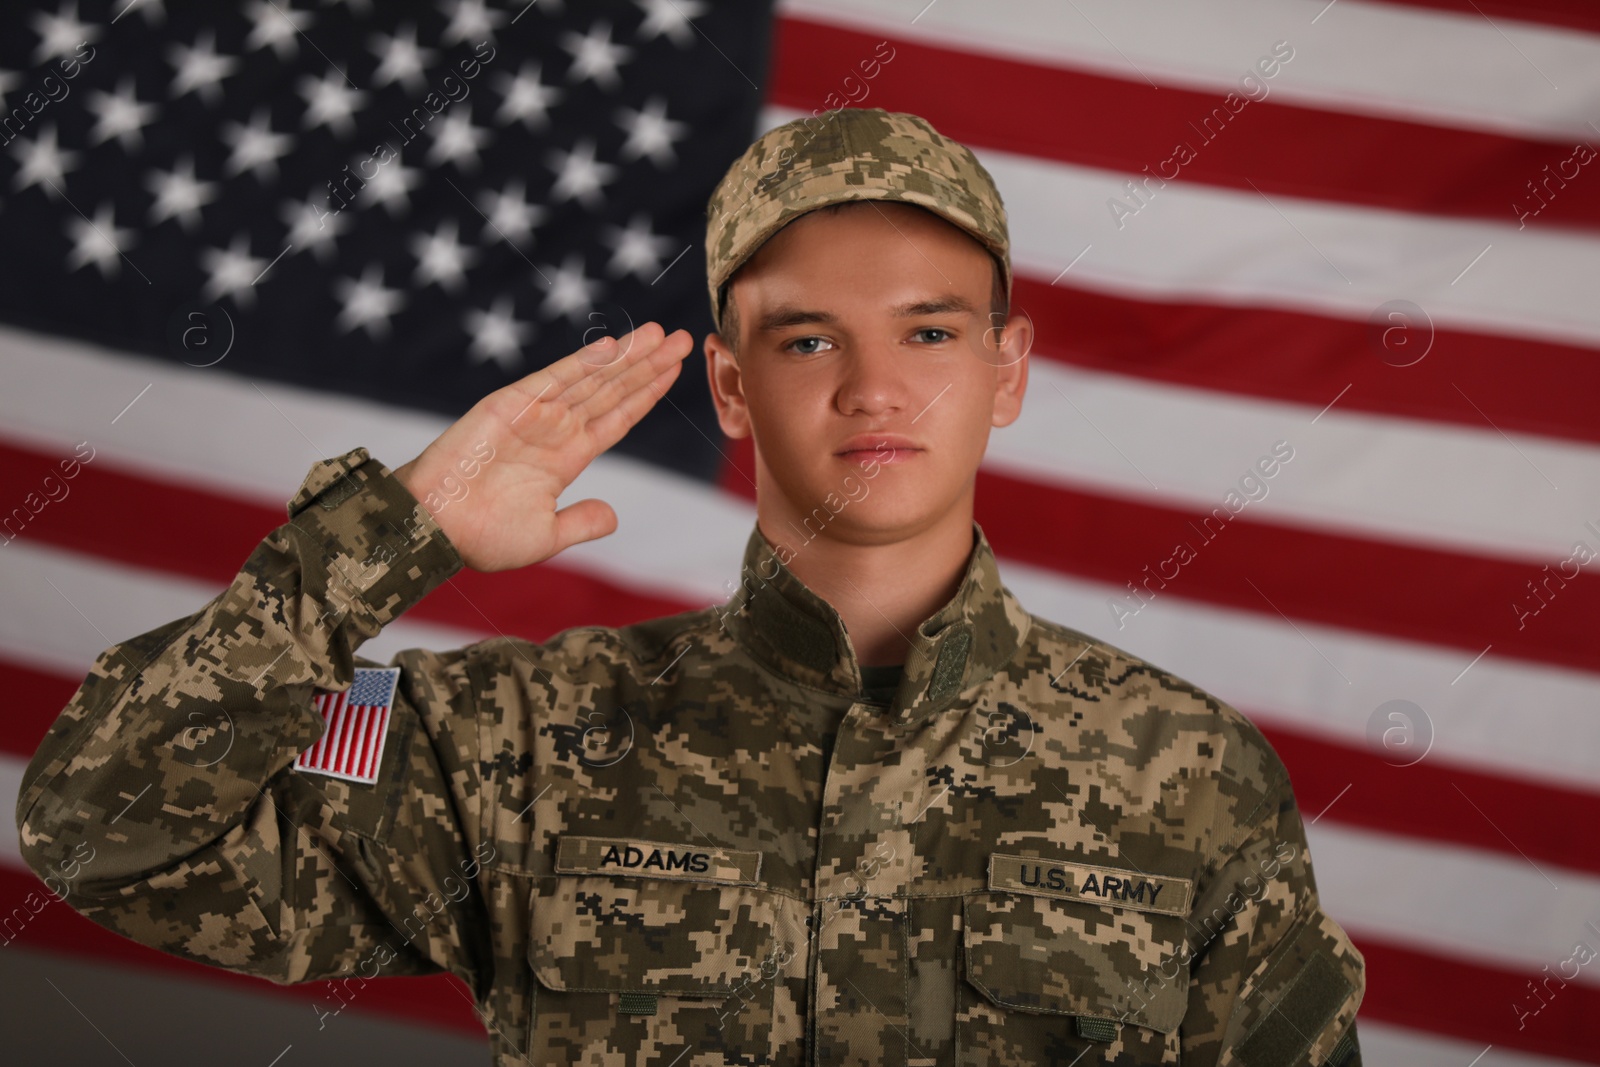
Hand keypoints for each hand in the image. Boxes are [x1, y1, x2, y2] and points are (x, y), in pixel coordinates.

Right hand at [393, 322, 693, 571]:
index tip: (675, 372)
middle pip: (612, 390)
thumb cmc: (481, 538)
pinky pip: (553, 380)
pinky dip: (583, 362)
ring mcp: (533, 415)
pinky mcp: (508, 405)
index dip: (646, 394)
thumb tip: (615, 516)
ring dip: (626, 356)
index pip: (617, 418)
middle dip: (647, 365)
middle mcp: (554, 430)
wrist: (433, 532)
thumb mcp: (546, 536)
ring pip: (591, 379)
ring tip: (660, 335)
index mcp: (566, 458)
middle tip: (683, 340)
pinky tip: (613, 346)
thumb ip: (582, 522)